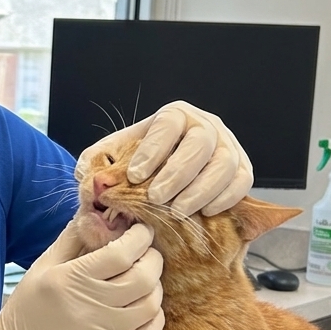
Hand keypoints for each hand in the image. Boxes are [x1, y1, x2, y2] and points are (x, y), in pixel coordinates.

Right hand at [0, 222, 163, 329]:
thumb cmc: (30, 305)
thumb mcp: (44, 265)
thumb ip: (73, 237)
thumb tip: (100, 212)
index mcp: (70, 279)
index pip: (121, 254)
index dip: (140, 237)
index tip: (142, 230)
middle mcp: (88, 306)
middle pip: (142, 278)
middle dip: (153, 259)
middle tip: (148, 253)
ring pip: (149, 305)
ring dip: (155, 287)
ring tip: (145, 279)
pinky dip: (155, 317)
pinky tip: (146, 308)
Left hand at [77, 100, 253, 215]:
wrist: (164, 179)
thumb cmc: (140, 166)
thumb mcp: (112, 159)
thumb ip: (96, 164)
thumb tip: (88, 179)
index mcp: (173, 116)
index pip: (167, 125)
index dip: (153, 150)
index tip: (134, 175)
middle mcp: (205, 126)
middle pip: (200, 143)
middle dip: (177, 172)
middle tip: (156, 198)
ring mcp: (228, 147)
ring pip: (224, 164)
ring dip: (201, 190)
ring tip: (177, 211)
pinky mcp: (241, 170)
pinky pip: (242, 182)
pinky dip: (225, 198)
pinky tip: (203, 212)